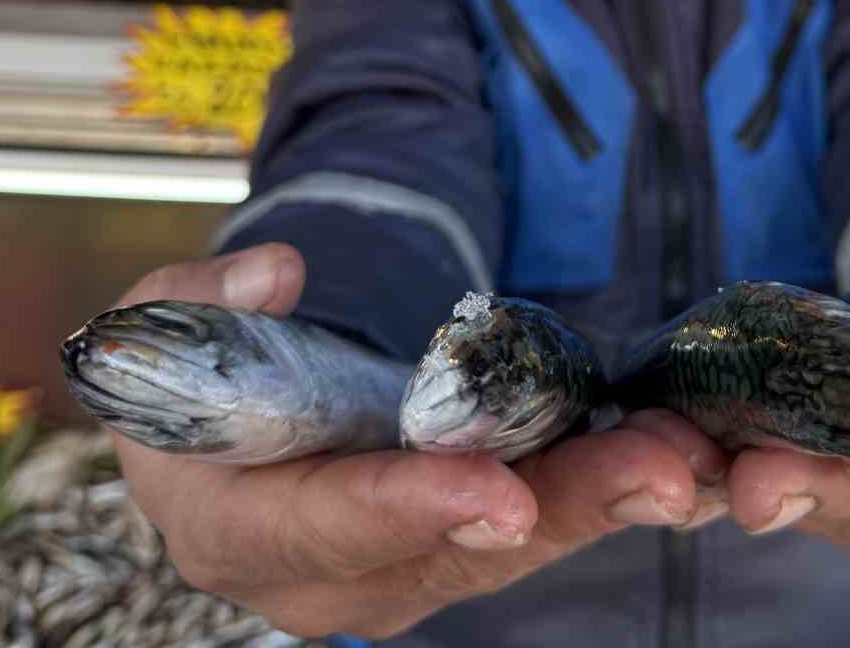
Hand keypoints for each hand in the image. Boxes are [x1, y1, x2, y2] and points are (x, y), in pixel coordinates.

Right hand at [108, 243, 727, 639]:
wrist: (222, 427)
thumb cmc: (191, 373)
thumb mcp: (162, 321)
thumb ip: (202, 299)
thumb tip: (276, 275)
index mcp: (233, 525)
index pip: (322, 526)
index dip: (407, 507)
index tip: (493, 494)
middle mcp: (323, 574)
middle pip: (450, 553)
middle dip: (558, 512)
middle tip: (653, 475)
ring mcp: (399, 569)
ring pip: (513, 547)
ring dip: (606, 501)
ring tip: (687, 459)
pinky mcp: (456, 545)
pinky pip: (536, 524)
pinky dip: (605, 490)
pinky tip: (678, 455)